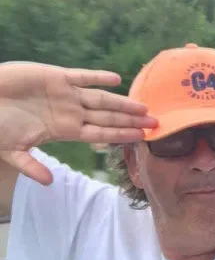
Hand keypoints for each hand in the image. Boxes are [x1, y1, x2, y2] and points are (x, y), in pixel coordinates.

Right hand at [0, 62, 155, 184]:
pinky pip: (82, 77)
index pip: (99, 134)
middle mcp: (70, 112)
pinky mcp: (56, 77)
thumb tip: (49, 182)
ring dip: (122, 103)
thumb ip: (31, 166)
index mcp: (64, 130)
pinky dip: (98, 77)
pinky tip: (116, 79)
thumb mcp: (13, 151)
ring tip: (144, 107)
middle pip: (108, 118)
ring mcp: (66, 94)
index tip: (141, 139)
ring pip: (101, 99)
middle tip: (156, 123)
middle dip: (131, 121)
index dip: (120, 136)